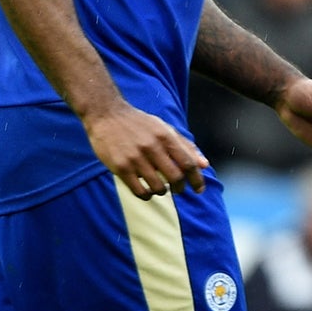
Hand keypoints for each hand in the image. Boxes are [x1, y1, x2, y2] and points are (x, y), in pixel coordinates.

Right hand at [86, 105, 207, 198]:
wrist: (107, 114)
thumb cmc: (139, 123)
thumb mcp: (164, 128)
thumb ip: (185, 146)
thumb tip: (204, 165)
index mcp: (165, 136)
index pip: (188, 163)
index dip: (196, 179)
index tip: (199, 189)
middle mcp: (151, 147)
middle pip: (175, 177)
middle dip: (180, 188)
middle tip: (179, 190)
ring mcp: (135, 158)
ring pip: (158, 187)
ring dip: (163, 192)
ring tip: (160, 188)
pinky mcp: (120, 167)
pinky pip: (139, 191)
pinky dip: (147, 195)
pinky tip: (147, 192)